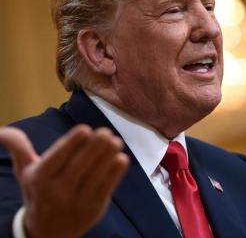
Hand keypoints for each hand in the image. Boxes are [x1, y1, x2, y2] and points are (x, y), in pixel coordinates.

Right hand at [0, 125, 128, 237]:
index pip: (57, 158)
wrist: (47, 233)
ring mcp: (78, 201)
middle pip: (79, 166)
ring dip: (108, 156)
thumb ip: (18, 147)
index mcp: (40, 178)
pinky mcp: (95, 208)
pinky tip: (122, 158)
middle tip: (105, 132)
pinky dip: (116, 173)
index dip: (72, 143)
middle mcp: (57, 191)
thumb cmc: (38, 192)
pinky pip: (107, 188)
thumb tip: (1, 130)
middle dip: (94, 147)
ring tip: (116, 141)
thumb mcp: (25, 171)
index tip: (85, 129)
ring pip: (95, 175)